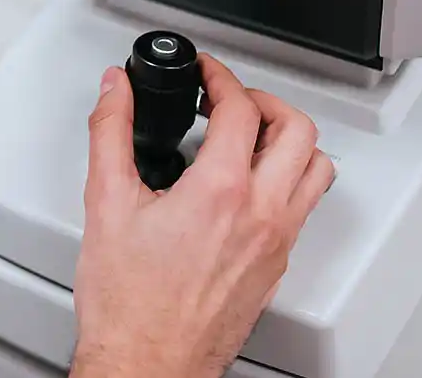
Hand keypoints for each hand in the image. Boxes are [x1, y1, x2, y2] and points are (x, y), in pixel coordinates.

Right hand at [71, 55, 332, 377]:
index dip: (221, 76)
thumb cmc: (129, 303)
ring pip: (315, 170)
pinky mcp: (275, 268)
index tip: (205, 72)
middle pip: (297, 130)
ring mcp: (276, 244)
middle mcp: (261, 216)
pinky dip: (287, 180)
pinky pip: (303, 208)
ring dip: (289, 140)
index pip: (241, 108)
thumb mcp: (106, 202)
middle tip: (232, 98)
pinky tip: (249, 184)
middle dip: (265, 100)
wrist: (147, 364)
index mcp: (221, 193)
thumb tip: (117, 90)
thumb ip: (111, 132)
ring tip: (252, 133)